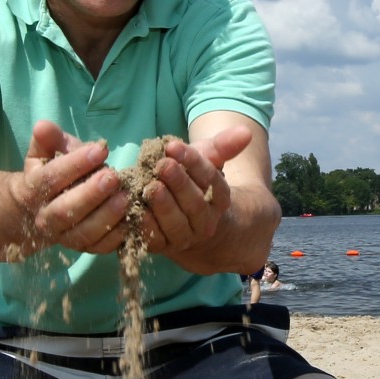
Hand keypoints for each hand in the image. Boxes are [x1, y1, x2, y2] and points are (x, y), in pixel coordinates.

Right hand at [17, 121, 127, 254]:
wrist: (36, 213)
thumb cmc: (47, 174)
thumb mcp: (42, 154)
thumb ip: (47, 140)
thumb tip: (43, 125)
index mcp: (32, 191)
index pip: (51, 178)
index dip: (75, 164)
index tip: (100, 149)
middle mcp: (45, 218)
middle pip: (65, 210)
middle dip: (91, 193)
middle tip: (114, 176)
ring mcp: (63, 237)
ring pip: (83, 233)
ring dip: (107, 216)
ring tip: (127, 196)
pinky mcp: (82, 248)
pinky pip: (100, 247)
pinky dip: (118, 237)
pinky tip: (134, 218)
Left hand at [137, 126, 253, 257]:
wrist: (182, 218)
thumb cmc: (192, 181)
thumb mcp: (205, 161)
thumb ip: (222, 146)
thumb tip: (246, 132)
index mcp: (220, 198)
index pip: (210, 179)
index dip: (193, 162)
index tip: (173, 145)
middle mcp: (205, 221)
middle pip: (195, 203)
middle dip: (178, 183)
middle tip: (163, 165)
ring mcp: (184, 237)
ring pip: (176, 224)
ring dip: (163, 206)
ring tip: (151, 187)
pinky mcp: (162, 246)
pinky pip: (154, 238)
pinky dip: (144, 224)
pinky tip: (133, 208)